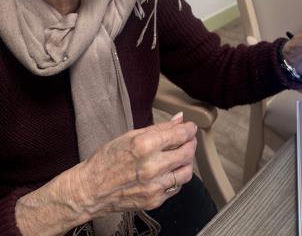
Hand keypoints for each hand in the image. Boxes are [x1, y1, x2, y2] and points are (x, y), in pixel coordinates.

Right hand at [77, 113, 196, 216]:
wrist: (90, 190)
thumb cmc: (106, 160)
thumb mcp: (130, 136)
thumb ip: (158, 128)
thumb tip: (178, 120)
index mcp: (144, 146)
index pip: (180, 135)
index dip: (189, 129)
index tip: (190, 127)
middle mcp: (152, 167)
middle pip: (187, 153)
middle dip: (191, 143)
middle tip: (188, 139)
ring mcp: (154, 186)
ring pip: (186, 172)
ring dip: (187, 162)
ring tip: (181, 155)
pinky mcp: (154, 201)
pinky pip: (176, 187)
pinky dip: (176, 177)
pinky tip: (169, 171)